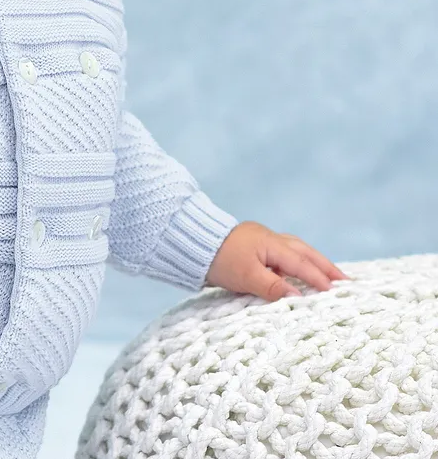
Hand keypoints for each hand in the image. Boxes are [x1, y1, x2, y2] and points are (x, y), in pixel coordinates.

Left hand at [204, 221, 351, 301]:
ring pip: (294, 249)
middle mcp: (269, 239)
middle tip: (345, 281)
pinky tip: (297, 272)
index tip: (338, 291)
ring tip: (327, 276)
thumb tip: (299, 297)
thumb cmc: (218, 259)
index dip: (319, 278)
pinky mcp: (253, 246)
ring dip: (311, 262)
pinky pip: (282, 253)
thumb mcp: (245, 276)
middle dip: (324, 266)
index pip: (301, 263)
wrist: (191, 242)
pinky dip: (295, 262)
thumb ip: (272, 287)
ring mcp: (261, 241)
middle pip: (303, 251)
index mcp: (270, 244)